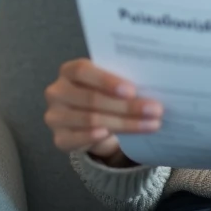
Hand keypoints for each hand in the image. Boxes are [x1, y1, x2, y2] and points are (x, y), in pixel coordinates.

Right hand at [43, 58, 162, 165]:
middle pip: (91, 98)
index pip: (83, 71)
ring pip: (91, 120)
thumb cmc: (104, 94)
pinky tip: (113, 138)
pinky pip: (77, 139)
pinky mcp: (59, 138)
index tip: (132, 90)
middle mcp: (57, 92)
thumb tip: (151, 86)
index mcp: (69, 71)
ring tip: (151, 124)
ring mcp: (55, 116)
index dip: (107, 80)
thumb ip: (121, 82)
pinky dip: (94, 137)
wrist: (90, 120)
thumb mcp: (109, 84)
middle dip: (126, 106)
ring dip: (125, 124)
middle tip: (155, 110)